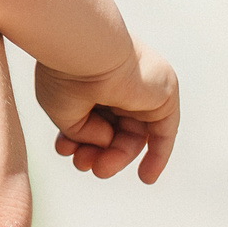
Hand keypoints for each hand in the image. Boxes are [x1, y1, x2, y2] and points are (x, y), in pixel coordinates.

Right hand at [35, 45, 178, 182]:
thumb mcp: (64, 111)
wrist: (85, 49)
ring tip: (99, 170)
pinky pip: (163, 132)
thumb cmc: (66, 73)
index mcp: (92, 79)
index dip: (78, 139)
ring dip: (117, 157)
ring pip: (133, 135)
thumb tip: (105, 143)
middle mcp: (119, 83)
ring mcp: (141, 88)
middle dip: (98, 153)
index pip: (91, 117)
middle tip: (83, 166)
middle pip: (114, 130)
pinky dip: (157, 156)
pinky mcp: (162, 94)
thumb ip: (82, 132)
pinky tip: (145, 178)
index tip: (65, 151)